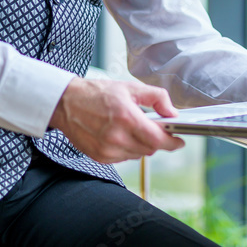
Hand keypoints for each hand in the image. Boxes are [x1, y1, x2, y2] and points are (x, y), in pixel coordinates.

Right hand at [48, 77, 184, 163]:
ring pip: (138, 155)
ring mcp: (107, 150)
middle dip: (156, 140)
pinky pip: (124, 158)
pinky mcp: (100, 157)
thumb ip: (157, 98)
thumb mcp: (130, 88)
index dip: (172, 142)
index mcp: (126, 118)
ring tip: (131, 128)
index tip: (179, 141)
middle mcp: (117, 137)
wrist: (66, 103)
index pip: (158, 140)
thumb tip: (172, 112)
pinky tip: (120, 135)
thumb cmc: (96, 93)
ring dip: (141, 145)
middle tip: (153, 128)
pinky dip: (127, 149)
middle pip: (150, 149)